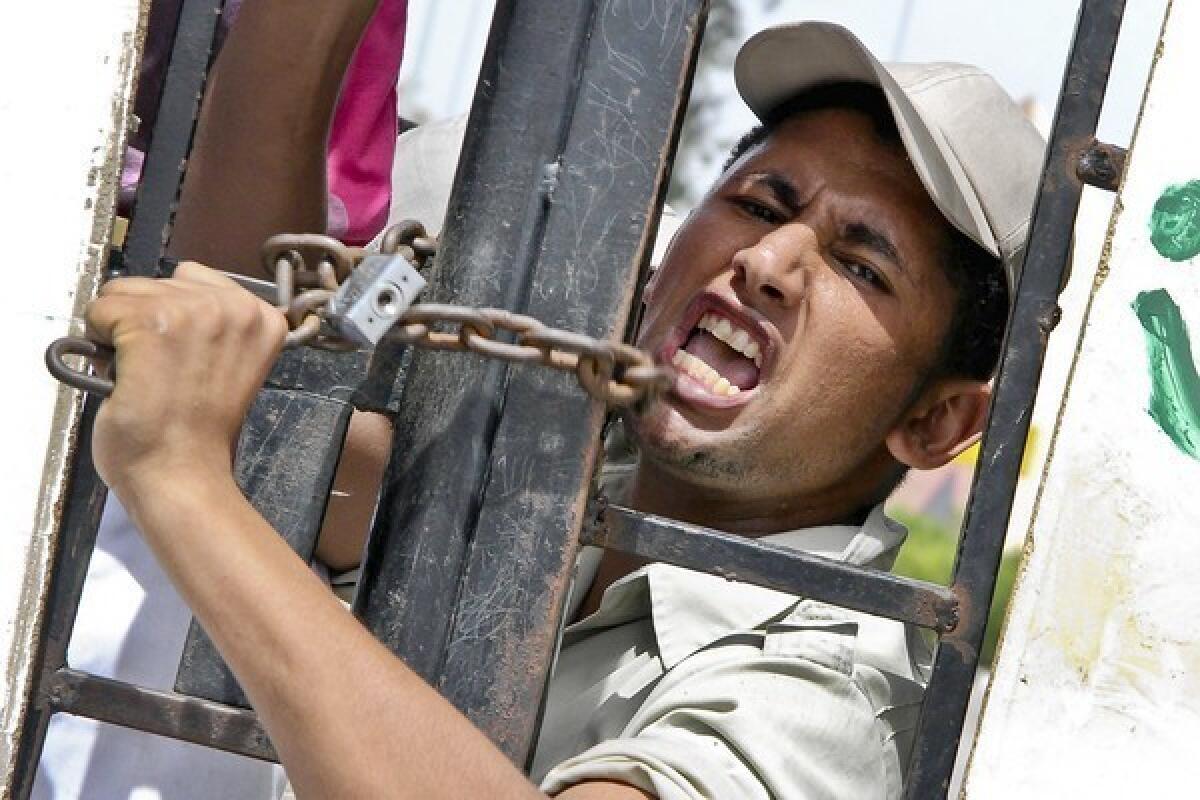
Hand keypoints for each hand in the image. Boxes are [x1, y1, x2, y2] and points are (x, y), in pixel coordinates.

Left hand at [85, 261, 286, 497]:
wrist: (181, 472)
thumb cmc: (199, 431)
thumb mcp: (229, 362)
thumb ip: (214, 328)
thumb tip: (157, 303)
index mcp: (262, 316)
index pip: (193, 280)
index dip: (176, 317)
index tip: (185, 357)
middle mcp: (235, 305)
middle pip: (156, 282)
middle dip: (146, 321)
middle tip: (162, 371)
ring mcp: (194, 310)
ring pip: (122, 292)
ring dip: (120, 331)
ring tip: (145, 373)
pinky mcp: (151, 322)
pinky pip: (99, 312)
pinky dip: (99, 345)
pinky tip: (126, 375)